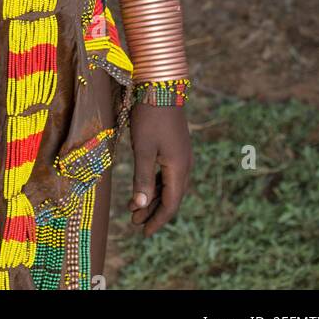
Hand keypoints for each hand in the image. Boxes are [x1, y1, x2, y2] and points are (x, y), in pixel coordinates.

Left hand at [127, 103, 191, 236]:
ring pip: (169, 185)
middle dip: (153, 212)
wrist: (161, 86)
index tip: (143, 232)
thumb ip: (142, 178)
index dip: (157, 220)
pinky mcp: (175, 147)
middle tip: (134, 222)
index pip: (170, 204)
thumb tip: (141, 207)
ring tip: (134, 208)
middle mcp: (184, 165)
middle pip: (171, 197)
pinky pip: (167, 174)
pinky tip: (144, 186)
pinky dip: (155, 184)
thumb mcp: (143, 148)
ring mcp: (181, 156)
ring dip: (153, 198)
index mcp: (179, 168)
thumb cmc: (150, 116)